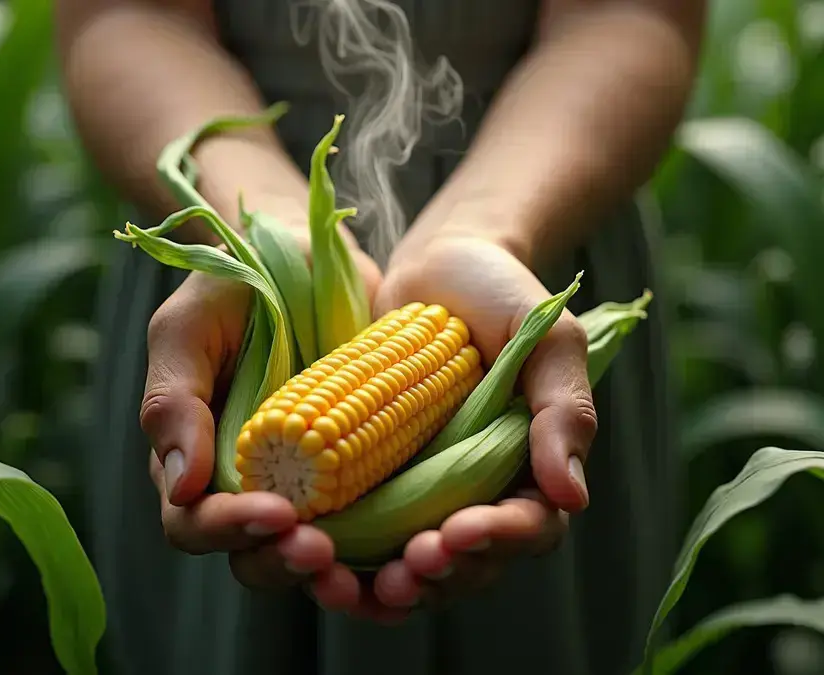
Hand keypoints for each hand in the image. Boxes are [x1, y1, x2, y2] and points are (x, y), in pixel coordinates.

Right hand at [142, 225, 380, 609]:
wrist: (307, 256)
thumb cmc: (233, 288)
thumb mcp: (187, 330)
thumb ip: (172, 403)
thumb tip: (181, 488)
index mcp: (197, 461)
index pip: (196, 523)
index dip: (230, 530)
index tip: (277, 513)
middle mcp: (251, 484)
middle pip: (255, 556)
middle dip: (285, 563)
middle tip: (321, 551)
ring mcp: (309, 483)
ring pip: (314, 556)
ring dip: (336, 575)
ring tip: (368, 568)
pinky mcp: (363, 469)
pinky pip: (372, 526)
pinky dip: (387, 550)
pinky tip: (412, 547)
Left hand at [367, 234, 596, 613]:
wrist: (433, 270)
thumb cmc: (499, 296)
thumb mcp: (547, 340)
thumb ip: (563, 410)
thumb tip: (572, 496)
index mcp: (531, 469)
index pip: (529, 527)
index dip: (499, 541)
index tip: (459, 530)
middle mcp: (478, 492)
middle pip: (468, 565)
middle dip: (439, 576)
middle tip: (408, 570)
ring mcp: (424, 493)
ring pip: (413, 567)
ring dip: (386, 590)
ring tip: (352, 587)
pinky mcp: (375, 483)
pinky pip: (364, 541)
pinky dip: (344, 563)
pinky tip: (317, 565)